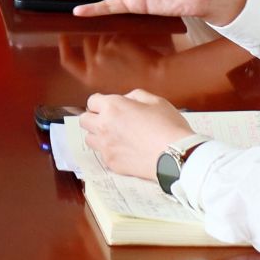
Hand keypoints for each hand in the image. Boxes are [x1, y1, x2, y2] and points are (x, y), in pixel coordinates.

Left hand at [77, 90, 193, 180]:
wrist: (175, 156)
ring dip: (98, 135)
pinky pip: (102, 154)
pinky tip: (124, 150)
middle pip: (84, 120)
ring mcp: (106, 146)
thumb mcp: (156, 101)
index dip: (101, 103)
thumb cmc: (168, 127)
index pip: (92, 101)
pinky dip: (109, 151)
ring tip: (114, 136)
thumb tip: (126, 99)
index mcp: (113, 107)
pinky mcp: (111, 162)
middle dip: (94, 118)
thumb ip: (135, 96)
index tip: (109, 107)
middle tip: (109, 120)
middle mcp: (104, 126)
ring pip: (89, 138)